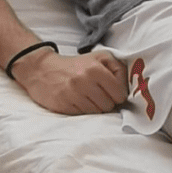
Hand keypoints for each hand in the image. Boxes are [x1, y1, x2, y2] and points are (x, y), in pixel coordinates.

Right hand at [11, 48, 127, 114]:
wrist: (43, 70)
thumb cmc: (77, 64)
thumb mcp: (100, 57)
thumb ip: (118, 68)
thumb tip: (128, 87)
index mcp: (96, 69)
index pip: (119, 93)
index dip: (118, 94)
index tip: (112, 91)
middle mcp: (84, 81)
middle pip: (109, 105)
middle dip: (107, 102)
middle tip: (99, 94)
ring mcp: (72, 94)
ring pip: (97, 112)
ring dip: (96, 107)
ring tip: (89, 97)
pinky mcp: (63, 105)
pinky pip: (83, 115)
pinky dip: (83, 110)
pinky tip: (78, 101)